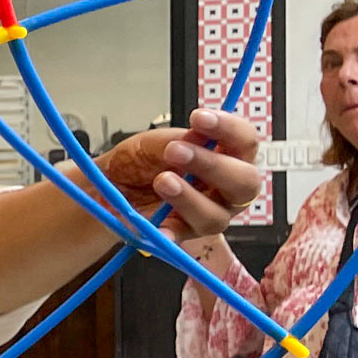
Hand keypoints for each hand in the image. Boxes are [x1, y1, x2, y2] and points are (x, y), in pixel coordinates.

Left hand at [98, 108, 263, 238]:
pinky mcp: (182, 234)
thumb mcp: (154, 142)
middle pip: (245, 183)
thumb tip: (196, 137)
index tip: (199, 118)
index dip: (228, 129)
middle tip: (176, 151)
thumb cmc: (143, 160)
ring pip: (215, 216)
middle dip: (213, 165)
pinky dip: (170, 234)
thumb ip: (177, 140)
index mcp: (228, 157)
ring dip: (189, 197)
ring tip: (162, 180)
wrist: (112, 184)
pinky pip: (182, 239)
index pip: (245, 141)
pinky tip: (158, 228)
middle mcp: (226, 189)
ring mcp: (208, 214)